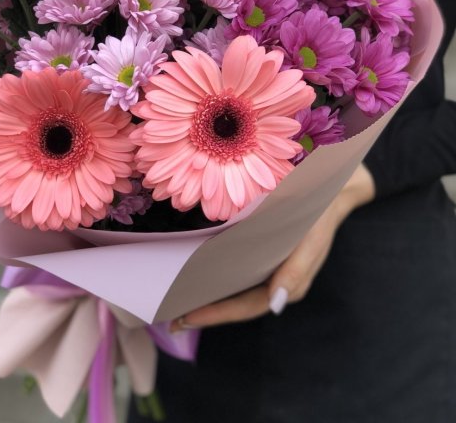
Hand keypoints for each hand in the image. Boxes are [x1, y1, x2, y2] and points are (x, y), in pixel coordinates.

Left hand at [170, 164, 374, 331]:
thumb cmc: (320, 211)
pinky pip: (240, 269)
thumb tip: (277, 304)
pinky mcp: (266, 251)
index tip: (185, 320)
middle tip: (171, 319)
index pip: (247, 306)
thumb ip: (296, 271)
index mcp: (287, 283)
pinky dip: (218, 273)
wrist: (335, 185)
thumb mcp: (311, 238)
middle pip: (238, 303)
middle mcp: (277, 280)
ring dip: (210, 295)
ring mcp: (271, 267)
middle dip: (207, 312)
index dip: (216, 315)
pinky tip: (198, 268)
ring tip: (178, 298)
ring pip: (237, 288)